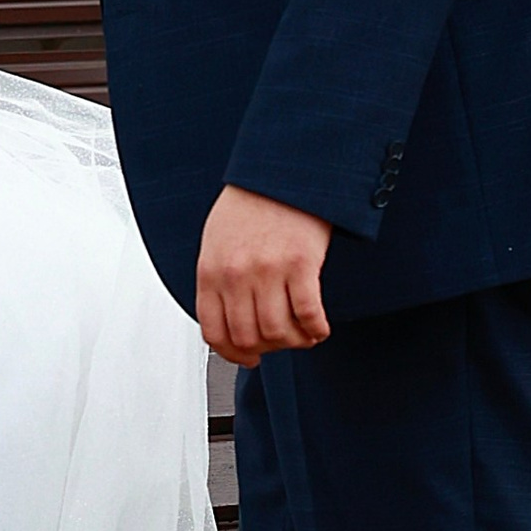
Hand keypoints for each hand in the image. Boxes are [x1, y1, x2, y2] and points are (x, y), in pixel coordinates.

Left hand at [196, 186, 332, 367]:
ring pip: (278, 333)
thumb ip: (218, 280)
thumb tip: (227, 318)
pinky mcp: (301, 264)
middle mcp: (236, 275)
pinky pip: (308, 314)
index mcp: (211, 271)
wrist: (280, 171)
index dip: (232, 354)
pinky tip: (319, 328)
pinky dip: (316, 330)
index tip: (247, 358)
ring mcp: (268, 271)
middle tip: (280, 345)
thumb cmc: (250, 204)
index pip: (214, 332)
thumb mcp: (216, 242)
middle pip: (248, 338)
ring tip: (303, 337)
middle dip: (266, 350)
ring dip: (294, 343)